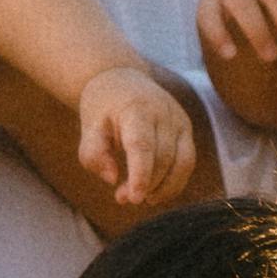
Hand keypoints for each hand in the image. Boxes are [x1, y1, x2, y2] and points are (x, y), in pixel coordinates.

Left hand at [77, 61, 199, 213]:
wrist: (123, 79)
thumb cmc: (103, 108)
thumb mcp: (89, 127)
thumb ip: (94, 154)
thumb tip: (113, 179)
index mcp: (135, 108)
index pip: (142, 145)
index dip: (140, 174)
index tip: (133, 198)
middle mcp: (164, 112)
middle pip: (162, 158)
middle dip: (146, 185)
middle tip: (121, 198)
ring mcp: (179, 119)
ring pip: (182, 163)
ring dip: (163, 188)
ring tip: (140, 198)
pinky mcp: (186, 129)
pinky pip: (187, 162)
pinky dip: (174, 183)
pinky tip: (156, 192)